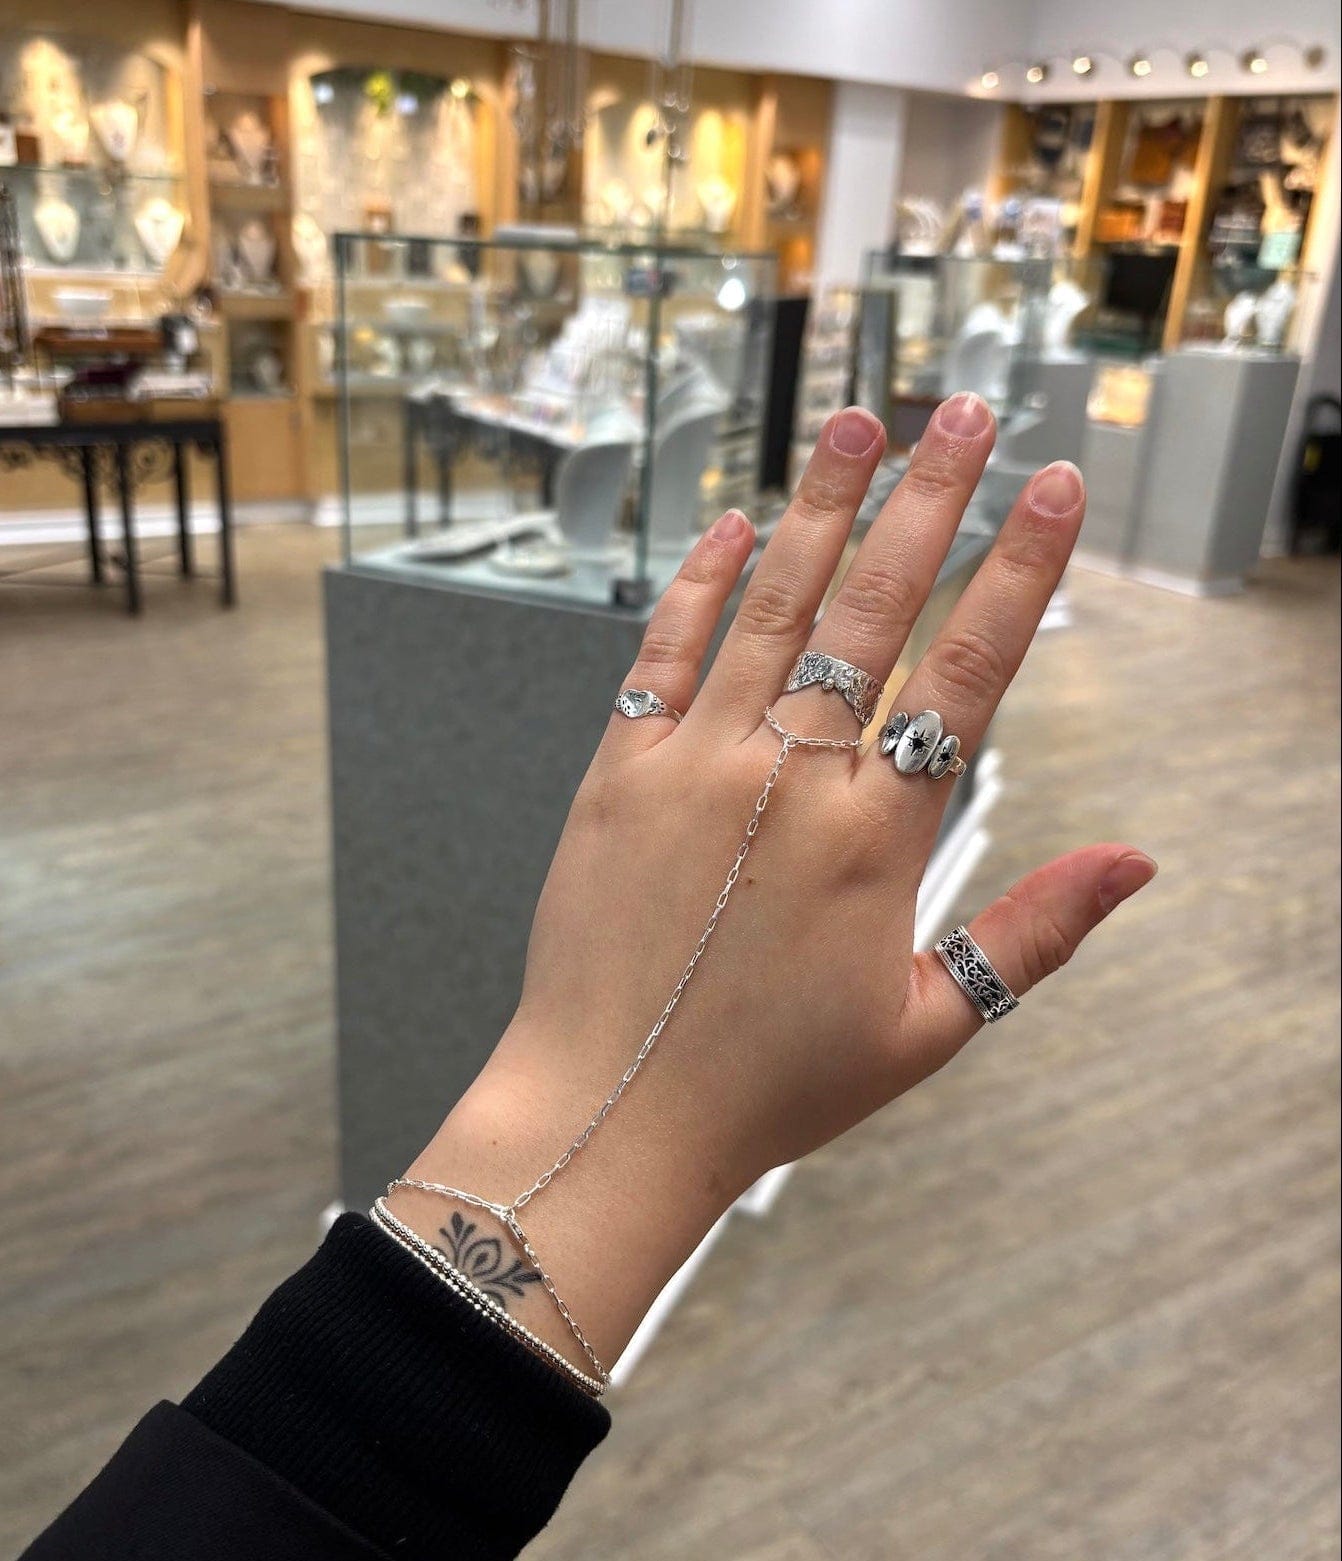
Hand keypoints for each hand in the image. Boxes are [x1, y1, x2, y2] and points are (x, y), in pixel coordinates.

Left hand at [393, 397, 1156, 1376]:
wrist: (609, 1113)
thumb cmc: (771, 1086)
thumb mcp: (927, 1026)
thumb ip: (1033, 931)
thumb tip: (1136, 859)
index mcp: (873, 837)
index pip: (965, 673)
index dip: (1017, 571)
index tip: (1051, 490)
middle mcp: (786, 778)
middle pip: (871, 610)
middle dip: (926, 500)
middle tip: (958, 411)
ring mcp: (692, 764)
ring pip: (769, 609)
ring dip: (819, 509)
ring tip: (854, 424)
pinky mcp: (616, 774)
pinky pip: (662, 655)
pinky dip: (699, 586)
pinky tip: (734, 527)